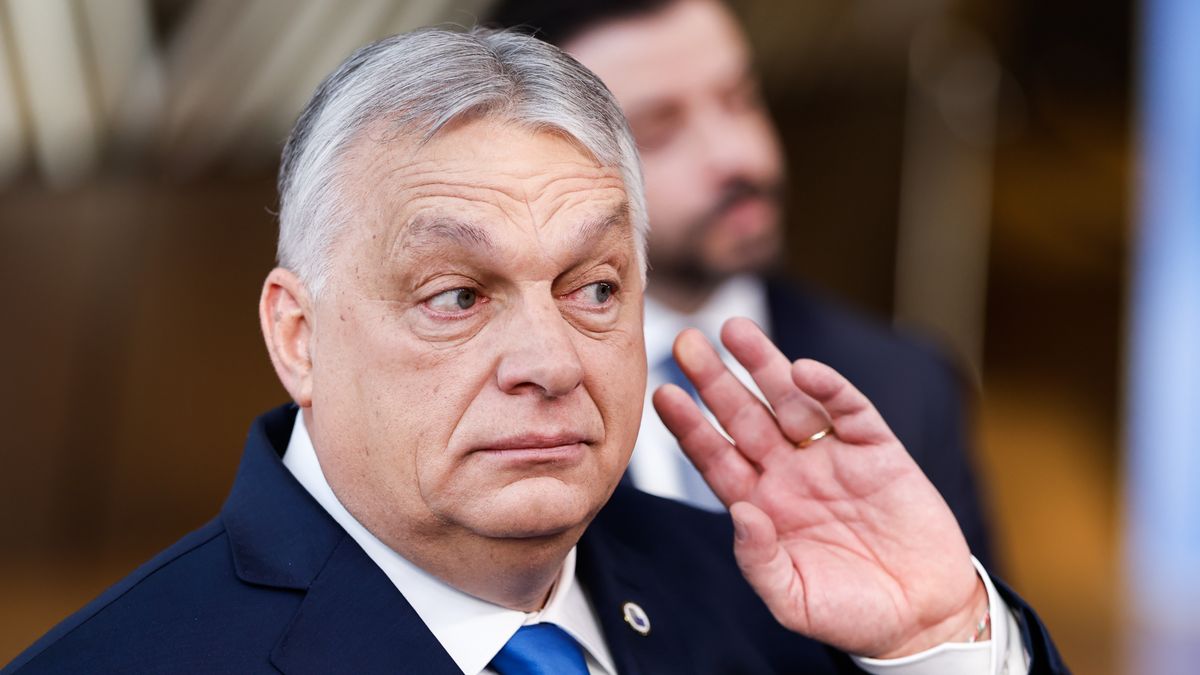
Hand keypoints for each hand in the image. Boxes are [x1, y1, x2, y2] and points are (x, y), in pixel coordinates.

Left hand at [651, 318, 987, 657]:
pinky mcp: (878, 451)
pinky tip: (805, 370)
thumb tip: (741, 513)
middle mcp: (790, 473)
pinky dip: (830, 389)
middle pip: (744, 417)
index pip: (716, 457)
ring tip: (736, 330)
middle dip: (715, 380)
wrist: (921, 619)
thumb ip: (760, 560)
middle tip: (687, 343)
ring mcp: (833, 458)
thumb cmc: (850, 614)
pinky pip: (850, 411)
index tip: (663, 395)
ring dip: (765, 365)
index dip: (690, 426)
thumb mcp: (793, 599)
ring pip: (791, 402)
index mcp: (762, 505)